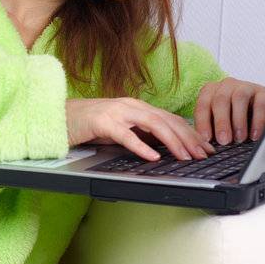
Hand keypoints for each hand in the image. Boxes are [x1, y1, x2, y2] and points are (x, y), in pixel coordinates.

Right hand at [66, 97, 216, 161]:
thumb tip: (163, 148)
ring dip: (172, 141)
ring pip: (153, 124)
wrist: (58, 117)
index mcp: (137, 107)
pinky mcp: (102, 122)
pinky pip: (125, 135)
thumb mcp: (120, 129)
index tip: (205, 148)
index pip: (171, 119)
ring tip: (185, 156)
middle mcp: (131, 106)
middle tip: (203, 154)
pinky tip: (152, 157)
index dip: (191, 133)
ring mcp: (117, 112)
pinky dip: (141, 146)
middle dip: (188, 138)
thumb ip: (140, 134)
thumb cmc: (88, 125)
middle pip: (167, 120)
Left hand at [195, 77, 264, 144]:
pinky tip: (254, 135)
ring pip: (239, 98)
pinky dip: (257, 121)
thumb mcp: (220, 123)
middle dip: (221, 122)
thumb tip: (205, 145)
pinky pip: (260, 104)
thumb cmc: (236, 119)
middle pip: (220, 100)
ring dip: (238, 121)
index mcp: (211, 91)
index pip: (203, 104)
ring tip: (239, 139)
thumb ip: (211, 129)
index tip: (206, 139)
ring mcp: (246, 87)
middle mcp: (227, 86)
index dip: (203, 122)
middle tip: (223, 141)